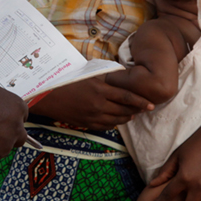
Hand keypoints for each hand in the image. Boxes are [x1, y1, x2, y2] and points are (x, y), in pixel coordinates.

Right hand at [30, 75, 152, 130]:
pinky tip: (118, 119)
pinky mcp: (87, 124)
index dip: (140, 101)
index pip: (126, 96)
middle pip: (124, 110)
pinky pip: (106, 126)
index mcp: (100, 89)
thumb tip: (120, 75)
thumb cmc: (67, 81)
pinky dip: (115, 123)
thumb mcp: (87, 75)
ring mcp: (93, 116)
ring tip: (133, 114)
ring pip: (117, 119)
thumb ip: (104, 77)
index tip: (151, 104)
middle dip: (137, 110)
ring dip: (127, 117)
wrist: (49, 96)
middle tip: (146, 108)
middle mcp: (98, 104)